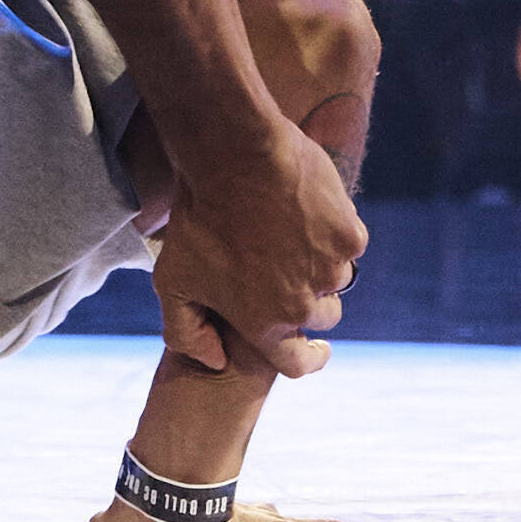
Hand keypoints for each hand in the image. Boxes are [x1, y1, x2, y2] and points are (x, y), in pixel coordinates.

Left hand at [148, 118, 361, 378]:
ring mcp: (331, 270)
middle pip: (322, 316)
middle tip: (289, 268)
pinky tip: (309, 210)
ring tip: (293, 231)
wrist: (231, 157)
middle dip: (309, 299)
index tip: (317, 348)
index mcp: (264, 323)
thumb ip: (186, 333)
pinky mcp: (348, 235)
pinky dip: (335, 231)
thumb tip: (214, 361)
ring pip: (337, 277)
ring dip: (321, 263)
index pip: (296, 364)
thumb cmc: (197, 219)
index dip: (308, 358)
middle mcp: (304, 304)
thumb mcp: (171, 282)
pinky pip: (350, 243)